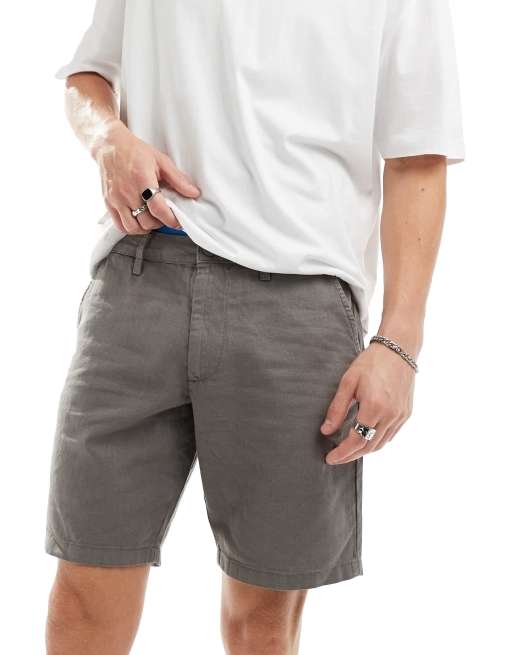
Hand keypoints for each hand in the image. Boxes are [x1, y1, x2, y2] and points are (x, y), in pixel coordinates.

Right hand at [95, 120, 199, 233]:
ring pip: (132, 228)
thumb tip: (193, 193)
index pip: (158, 208)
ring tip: (151, 219)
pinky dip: (131, 228)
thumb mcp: (161, 161)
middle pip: (146, 221)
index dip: (171, 219)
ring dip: (145, 228)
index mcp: (142, 180)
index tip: (177, 222)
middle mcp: (127, 192)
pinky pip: (120, 225)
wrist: (109, 146)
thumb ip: (178, 179)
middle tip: (165, 217)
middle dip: (160, 223)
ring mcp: (116, 199)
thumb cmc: (135, 152)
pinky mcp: (108, 203)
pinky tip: (138, 220)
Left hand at [320, 341, 415, 464]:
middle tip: (336, 457)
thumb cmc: (371, 363)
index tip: (329, 458)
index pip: (356, 440)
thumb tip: (326, 430)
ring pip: (381, 444)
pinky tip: (365, 438)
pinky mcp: (406, 413)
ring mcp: (400, 416)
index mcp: (374, 407)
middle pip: (369, 446)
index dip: (342, 453)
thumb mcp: (348, 382)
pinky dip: (376, 441)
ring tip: (348, 450)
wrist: (398, 350)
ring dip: (364, 450)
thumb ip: (337, 409)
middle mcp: (390, 415)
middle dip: (351, 455)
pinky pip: (390, 435)